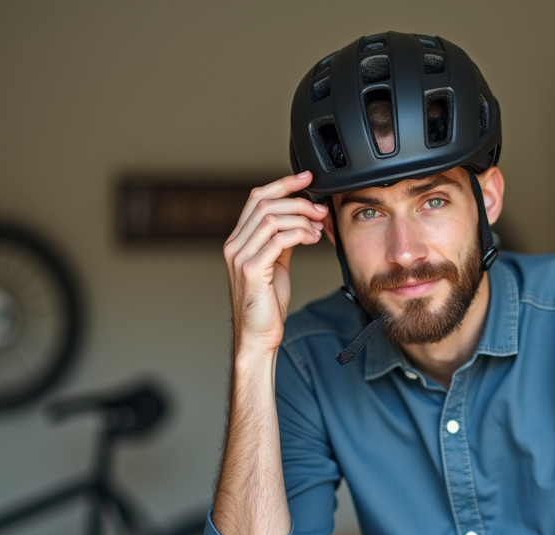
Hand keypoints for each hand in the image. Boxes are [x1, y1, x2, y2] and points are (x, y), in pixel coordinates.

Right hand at [223, 171, 328, 354]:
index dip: (283, 184)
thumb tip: (299, 221)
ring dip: (302, 218)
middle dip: (298, 200)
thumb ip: (280, 241)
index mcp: (238, 240)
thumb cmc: (267, 305)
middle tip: (320, 209)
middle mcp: (234, 245)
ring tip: (319, 228)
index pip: (257, 198)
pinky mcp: (252, 270)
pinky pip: (278, 239)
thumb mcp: (275, 265)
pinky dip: (299, 234)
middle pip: (264, 202)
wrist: (258, 336)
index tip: (307, 178)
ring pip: (272, 218)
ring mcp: (240, 257)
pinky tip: (312, 239)